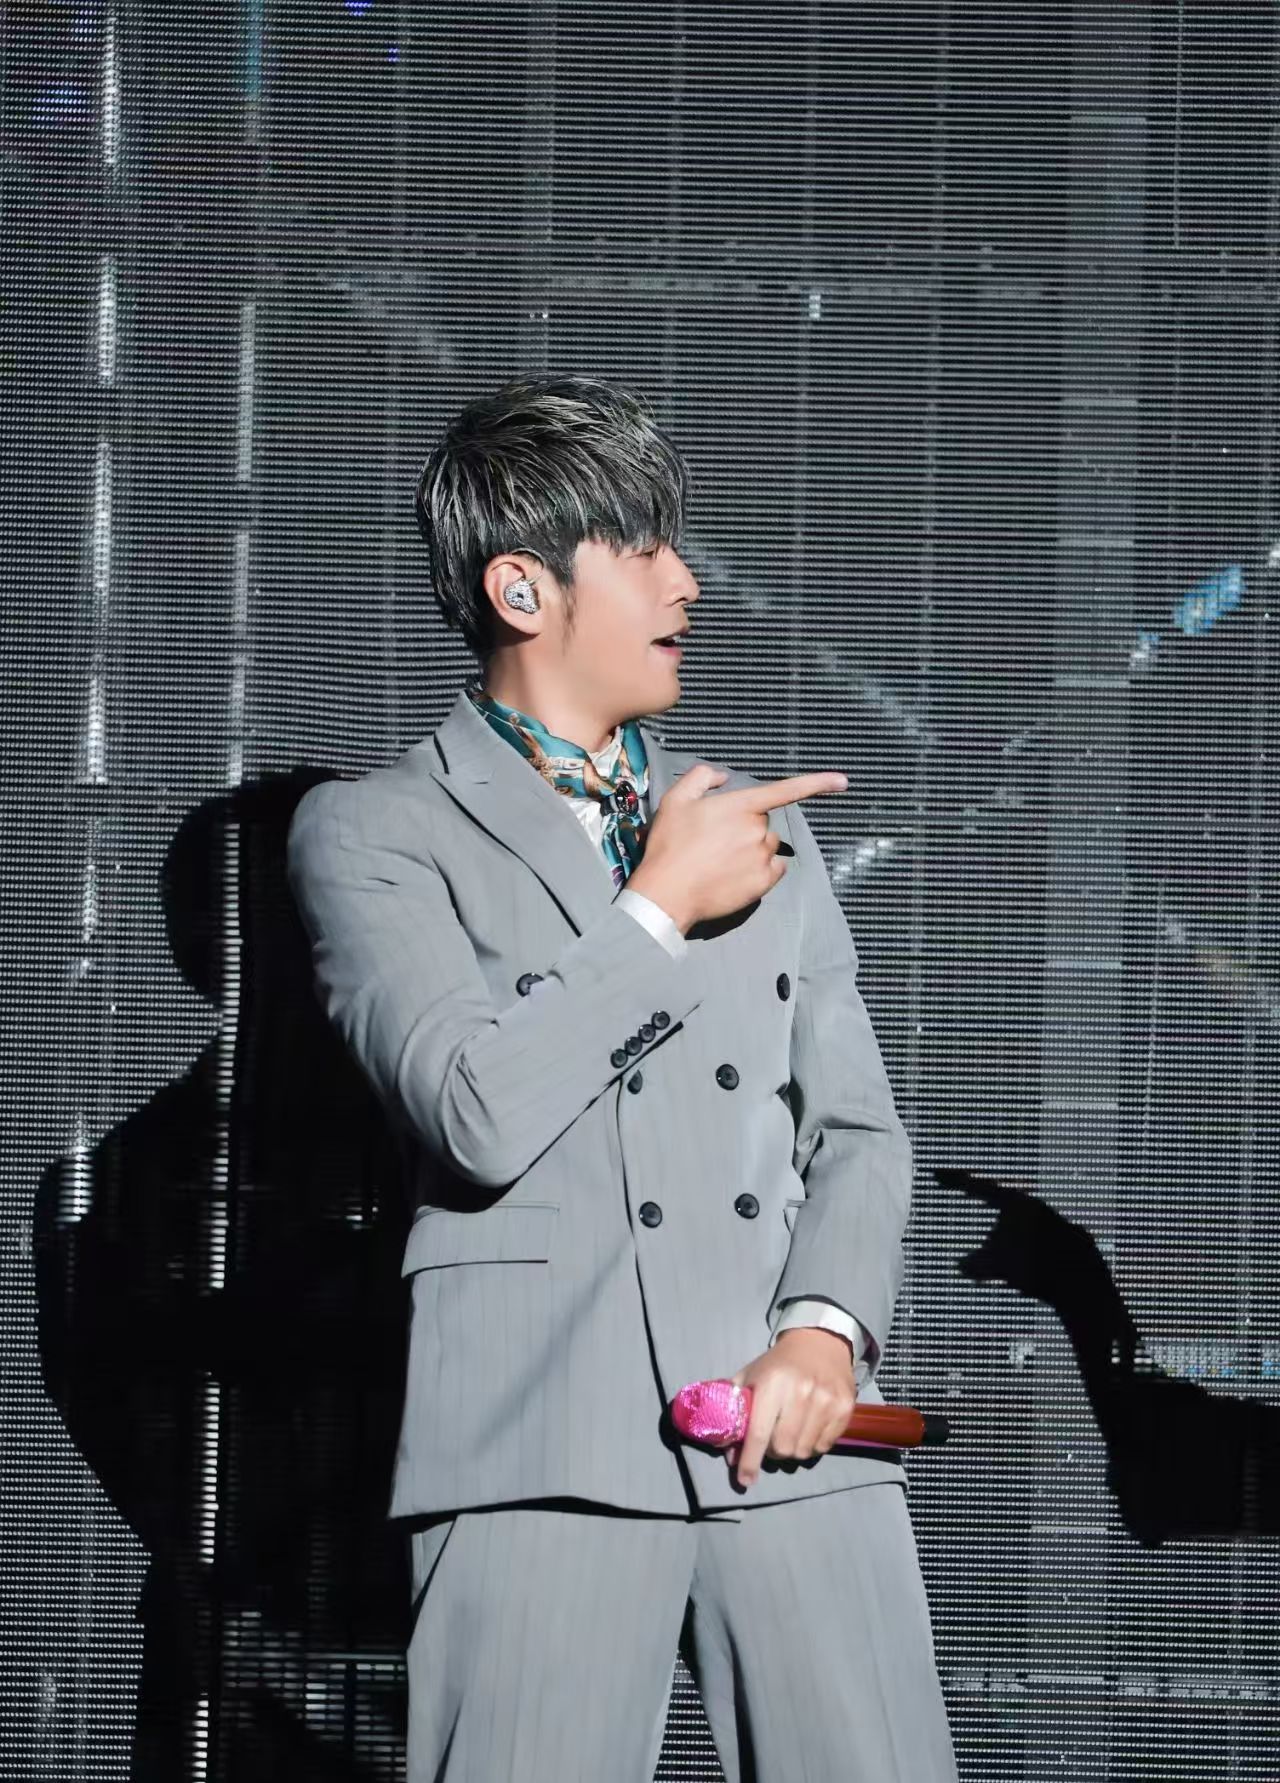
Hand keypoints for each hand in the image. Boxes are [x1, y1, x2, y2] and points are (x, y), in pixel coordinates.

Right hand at [627, 764, 847, 931]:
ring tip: (721, 862)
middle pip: (764, 823)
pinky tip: (735, 874)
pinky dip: (761, 870)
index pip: (785, 790)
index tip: (843, 781)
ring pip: (768, 847)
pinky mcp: (764, 882)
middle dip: (746, 828)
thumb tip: (723, 777)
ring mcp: (763, 857)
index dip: (817, 783)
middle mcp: (758, 829)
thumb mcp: (675, 800)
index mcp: (740, 805)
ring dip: (752, 849)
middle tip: (715, 841)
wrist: (666, 893)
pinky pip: (774, 869)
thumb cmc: (669, 846)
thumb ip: (701, 777)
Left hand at [725, 1328, 857, 1487]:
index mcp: (773, 1384)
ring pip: (804, 1452)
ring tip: (791, 1433)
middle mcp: (801, 1392)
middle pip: (783, 1448)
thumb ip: (735, 1409)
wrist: (820, 1342)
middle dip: (774, 1452)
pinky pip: (825, 1447)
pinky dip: (813, 1445)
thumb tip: (728, 1450)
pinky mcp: (845, 1408)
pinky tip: (809, 1429)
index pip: (759, 1433)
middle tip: (773, 1441)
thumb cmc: (779, 1363)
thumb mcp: (751, 1376)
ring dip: (794, 1450)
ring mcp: (826, 1401)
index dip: (750, 1460)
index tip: (745, 1480)